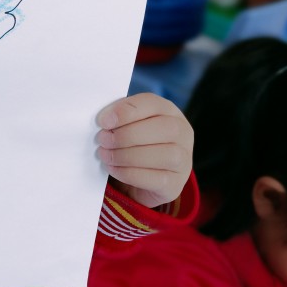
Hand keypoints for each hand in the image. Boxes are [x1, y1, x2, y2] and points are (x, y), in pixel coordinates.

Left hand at [96, 93, 192, 207]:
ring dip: (126, 155)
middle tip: (103, 140)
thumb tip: (104, 120)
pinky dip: (128, 173)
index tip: (103, 121)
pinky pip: (154, 178)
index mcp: (169, 111)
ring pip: (162, 155)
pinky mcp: (175, 183)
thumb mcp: (128, 124)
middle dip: (126, 135)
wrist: (143, 178)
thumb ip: (119, 118)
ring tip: (106, 155)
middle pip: (162, 128)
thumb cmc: (133, 143)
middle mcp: (182, 132)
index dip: (126, 111)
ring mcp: (183, 159)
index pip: (152, 103)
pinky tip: (113, 168)